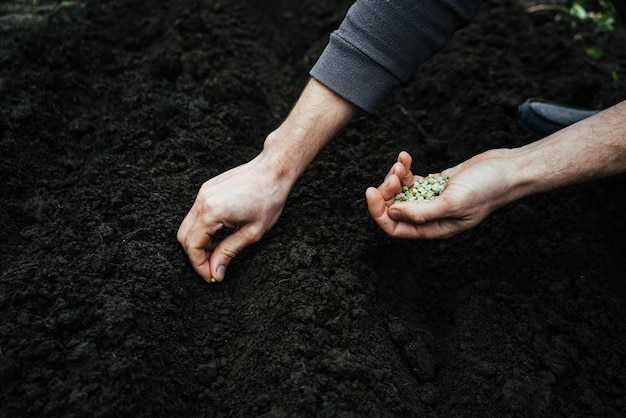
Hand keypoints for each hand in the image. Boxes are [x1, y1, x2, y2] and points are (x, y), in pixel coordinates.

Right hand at [177, 154, 289, 282]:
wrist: (273, 170)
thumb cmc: (268, 200)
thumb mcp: (251, 233)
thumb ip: (228, 252)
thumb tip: (215, 272)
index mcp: (212, 212)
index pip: (193, 246)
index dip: (200, 265)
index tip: (212, 276)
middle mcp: (202, 200)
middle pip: (184, 236)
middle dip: (196, 256)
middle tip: (214, 267)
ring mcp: (202, 193)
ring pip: (188, 225)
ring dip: (199, 242)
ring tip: (219, 251)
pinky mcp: (207, 189)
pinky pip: (196, 214)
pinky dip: (203, 229)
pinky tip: (220, 235)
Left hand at [366, 149, 514, 238]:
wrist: (510, 169)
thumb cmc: (487, 189)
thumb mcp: (452, 202)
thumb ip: (421, 212)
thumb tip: (392, 214)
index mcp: (434, 228)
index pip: (395, 227)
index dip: (378, 212)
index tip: (371, 190)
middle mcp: (431, 216)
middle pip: (394, 209)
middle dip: (388, 191)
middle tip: (394, 174)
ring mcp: (433, 199)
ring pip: (401, 193)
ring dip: (395, 177)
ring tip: (402, 163)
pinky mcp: (437, 183)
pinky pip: (412, 180)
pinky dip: (405, 169)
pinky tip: (406, 157)